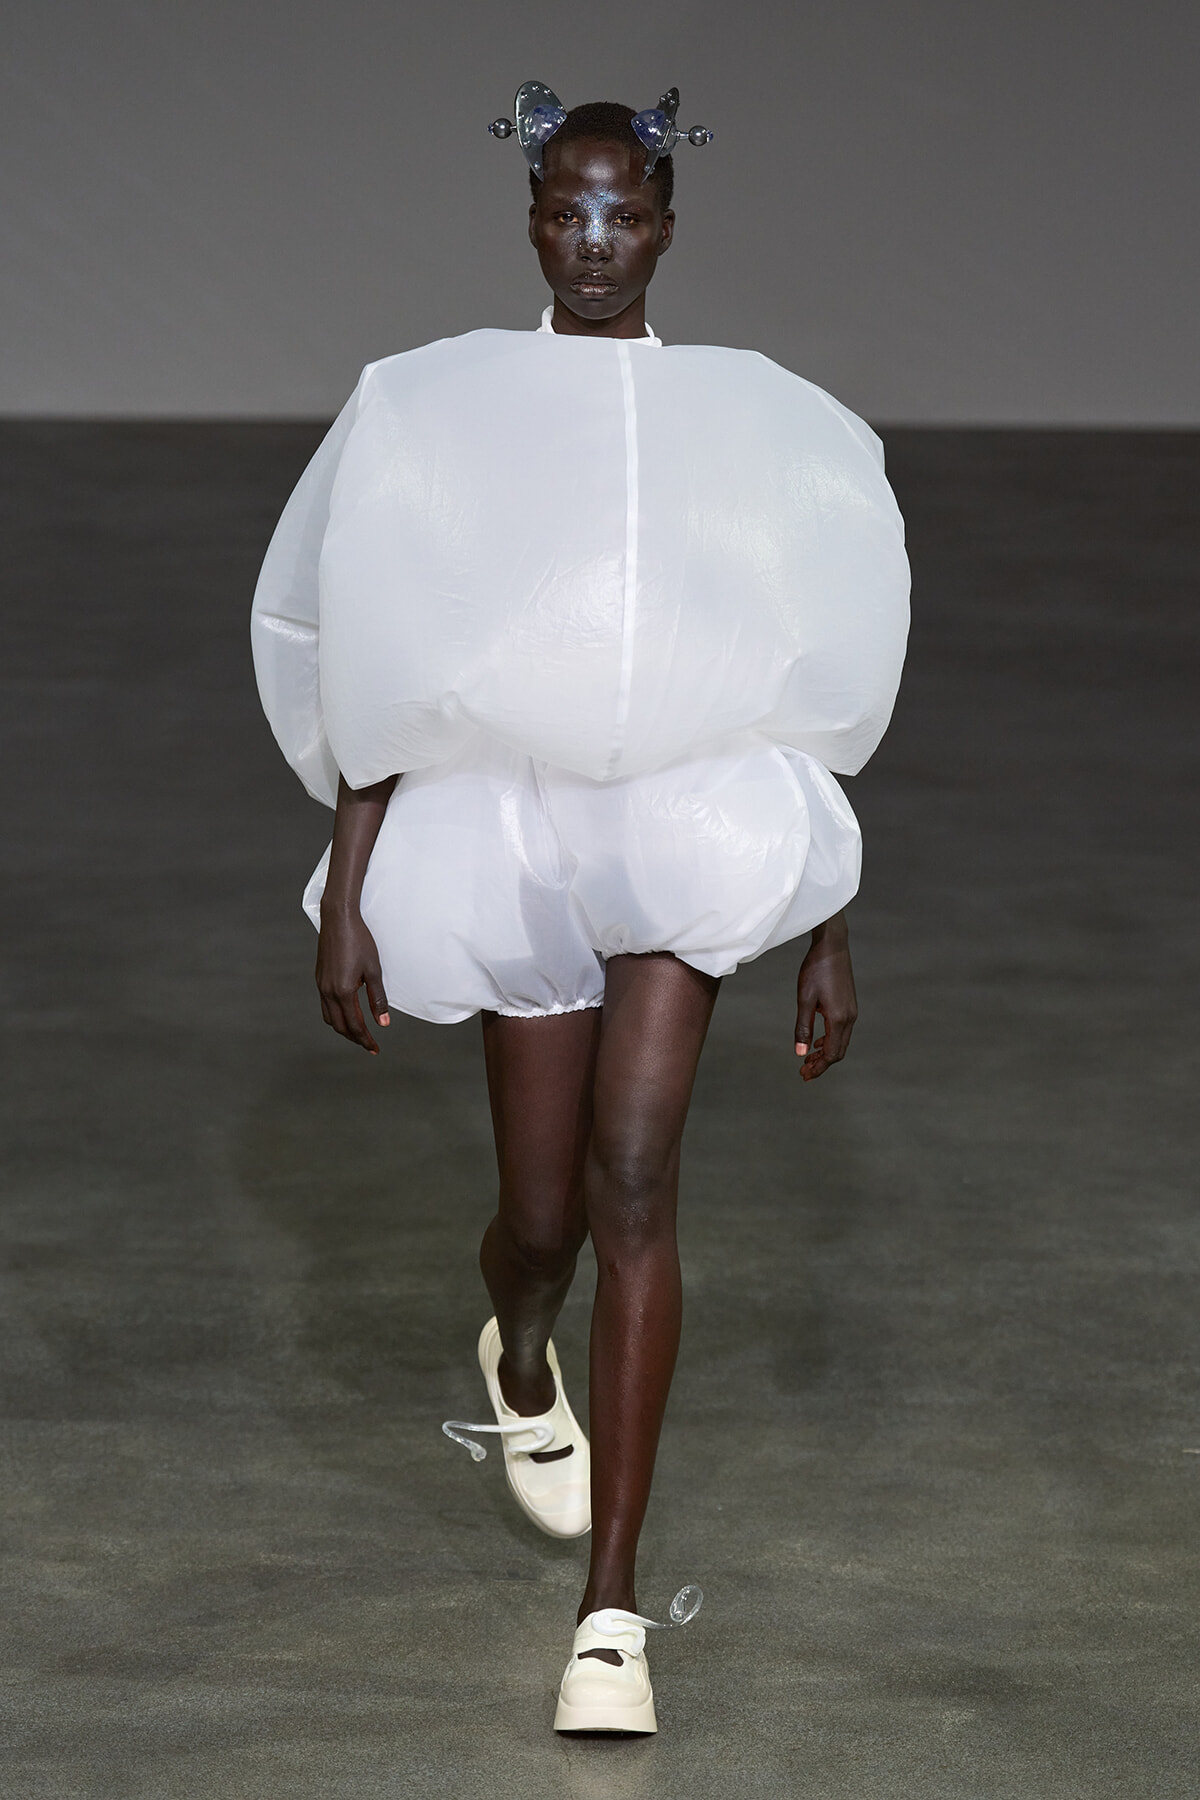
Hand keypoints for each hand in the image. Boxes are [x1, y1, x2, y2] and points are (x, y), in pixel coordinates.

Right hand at [315, 902, 389, 1053]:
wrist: (338, 919)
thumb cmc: (360, 941)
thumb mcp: (374, 970)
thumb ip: (378, 999)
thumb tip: (383, 1023)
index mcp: (343, 992)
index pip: (355, 1025)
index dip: (366, 1040)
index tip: (375, 1049)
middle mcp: (328, 992)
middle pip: (340, 1026)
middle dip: (355, 1038)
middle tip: (369, 1045)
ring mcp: (321, 985)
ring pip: (330, 1018)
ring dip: (344, 1028)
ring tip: (359, 1032)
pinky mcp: (319, 978)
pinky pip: (325, 1005)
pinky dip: (336, 1015)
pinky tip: (347, 1012)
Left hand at [794, 912, 857, 1080]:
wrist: (832, 946)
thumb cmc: (816, 969)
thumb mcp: (804, 999)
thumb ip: (803, 1028)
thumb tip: (801, 1053)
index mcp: (839, 1019)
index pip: (831, 1054)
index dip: (818, 1068)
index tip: (803, 1075)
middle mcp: (850, 1017)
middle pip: (838, 1051)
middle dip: (822, 1064)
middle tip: (804, 1072)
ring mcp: (852, 1011)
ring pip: (841, 1042)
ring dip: (826, 1053)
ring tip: (808, 1059)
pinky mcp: (849, 1004)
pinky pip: (843, 1030)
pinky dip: (830, 1040)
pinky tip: (818, 1040)